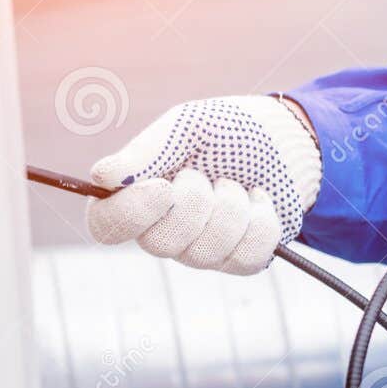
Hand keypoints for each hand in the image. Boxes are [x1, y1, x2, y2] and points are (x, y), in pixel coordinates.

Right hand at [84, 96, 321, 274]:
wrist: (284, 141)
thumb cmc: (227, 130)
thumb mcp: (187, 127)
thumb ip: (148, 150)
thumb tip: (102, 176)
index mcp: (137, 195)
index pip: (106, 226)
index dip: (131, 214)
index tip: (163, 187)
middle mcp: (162, 230)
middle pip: (159, 245)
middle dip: (193, 203)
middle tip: (205, 174)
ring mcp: (201, 251)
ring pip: (205, 253)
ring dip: (229, 208)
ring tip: (235, 184)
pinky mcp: (240, 259)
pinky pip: (246, 258)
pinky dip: (260, 222)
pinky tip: (259, 201)